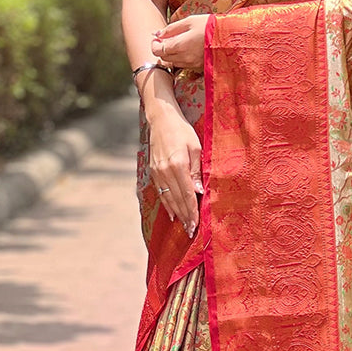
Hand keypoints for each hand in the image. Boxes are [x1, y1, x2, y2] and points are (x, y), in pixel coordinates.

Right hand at [148, 106, 202, 236]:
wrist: (161, 119)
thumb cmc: (182, 130)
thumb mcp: (196, 148)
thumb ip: (197, 171)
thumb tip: (199, 193)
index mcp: (177, 165)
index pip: (186, 194)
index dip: (192, 211)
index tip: (197, 225)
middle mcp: (164, 171)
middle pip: (176, 200)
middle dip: (185, 217)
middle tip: (192, 231)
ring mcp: (156, 172)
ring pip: (167, 198)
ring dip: (177, 213)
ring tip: (184, 226)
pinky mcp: (152, 171)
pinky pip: (161, 192)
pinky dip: (167, 204)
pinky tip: (173, 213)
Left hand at [152, 14, 209, 70]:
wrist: (230, 37)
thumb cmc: (210, 26)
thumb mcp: (189, 21)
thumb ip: (171, 28)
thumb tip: (158, 34)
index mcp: (179, 46)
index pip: (157, 51)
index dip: (154, 44)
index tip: (156, 38)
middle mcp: (183, 58)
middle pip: (164, 58)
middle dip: (162, 49)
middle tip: (167, 39)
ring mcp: (191, 64)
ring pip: (173, 62)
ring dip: (172, 54)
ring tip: (178, 43)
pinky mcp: (199, 67)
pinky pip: (184, 64)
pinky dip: (181, 58)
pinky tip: (188, 48)